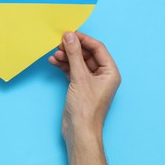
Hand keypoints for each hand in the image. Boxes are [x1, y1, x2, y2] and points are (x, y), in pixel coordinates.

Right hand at [49, 31, 120, 164]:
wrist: (79, 131)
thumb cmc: (86, 108)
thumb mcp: (79, 77)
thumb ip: (74, 55)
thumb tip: (69, 36)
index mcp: (110, 72)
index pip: (98, 48)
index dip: (84, 39)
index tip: (70, 34)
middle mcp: (102, 75)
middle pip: (87, 54)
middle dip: (73, 49)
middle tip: (59, 44)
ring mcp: (91, 81)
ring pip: (78, 62)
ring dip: (66, 57)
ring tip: (54, 55)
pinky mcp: (80, 87)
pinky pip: (72, 70)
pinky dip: (63, 66)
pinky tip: (54, 62)